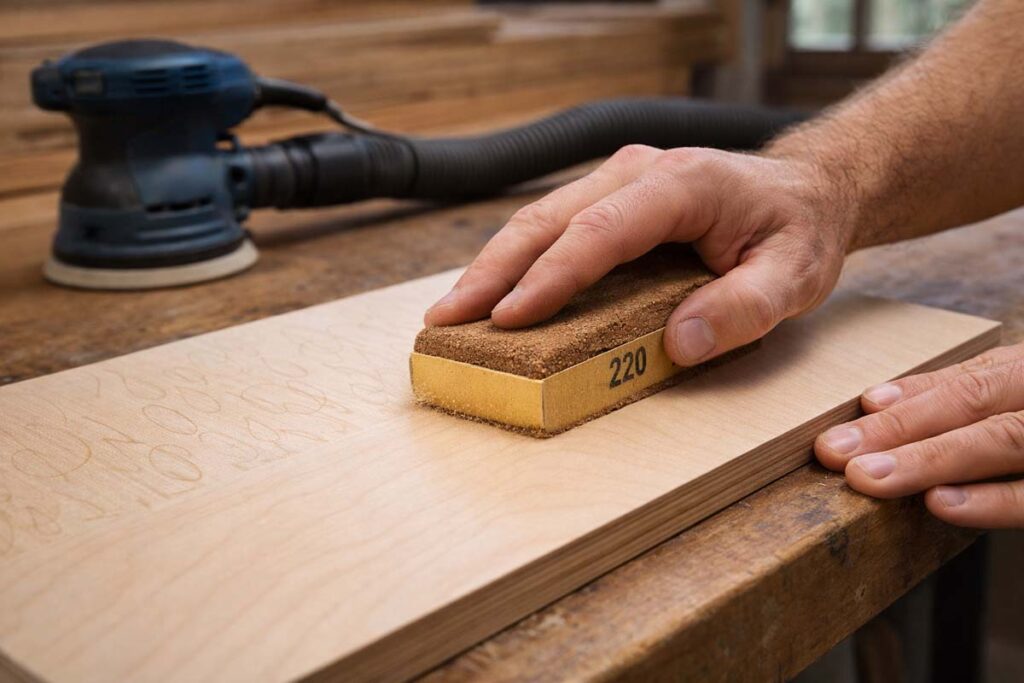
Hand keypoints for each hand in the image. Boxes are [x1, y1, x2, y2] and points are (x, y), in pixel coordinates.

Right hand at [424, 145, 852, 365]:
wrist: (805, 191)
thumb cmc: (797, 231)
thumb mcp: (794, 275)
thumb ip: (745, 308)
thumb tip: (678, 342)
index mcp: (680, 185)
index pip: (600, 230)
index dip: (550, 275)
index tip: (509, 317)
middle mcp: (638, 173)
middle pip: (548, 219)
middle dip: (492, 271)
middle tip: (448, 319)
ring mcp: (618, 180)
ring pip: (538, 220)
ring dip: (492, 266)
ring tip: (452, 312)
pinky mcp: (608, 198)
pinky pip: (552, 227)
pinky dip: (515, 260)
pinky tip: (491, 293)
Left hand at [815, 342, 1023, 527]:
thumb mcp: (1015, 397)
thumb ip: (961, 399)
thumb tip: (876, 403)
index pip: (967, 381)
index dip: (911, 396)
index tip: (857, 407)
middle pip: (972, 403)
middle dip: (899, 427)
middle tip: (835, 451)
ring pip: (1001, 440)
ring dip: (928, 459)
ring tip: (868, 476)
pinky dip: (990, 500)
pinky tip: (938, 502)